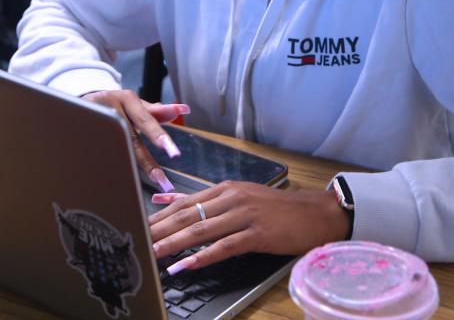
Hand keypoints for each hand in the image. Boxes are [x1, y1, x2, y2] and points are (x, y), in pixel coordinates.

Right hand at [82, 89, 188, 193]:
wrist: (81, 101)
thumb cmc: (114, 104)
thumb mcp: (134, 104)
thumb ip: (156, 111)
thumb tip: (180, 111)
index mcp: (126, 98)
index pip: (145, 120)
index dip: (158, 136)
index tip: (172, 151)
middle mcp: (110, 107)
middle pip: (130, 139)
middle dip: (146, 162)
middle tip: (160, 179)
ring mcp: (95, 120)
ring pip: (114, 147)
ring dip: (127, 166)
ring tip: (140, 183)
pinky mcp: (82, 132)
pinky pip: (99, 151)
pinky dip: (111, 165)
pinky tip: (118, 178)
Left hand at [148, 183, 349, 273]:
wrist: (315, 213)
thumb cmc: (277, 209)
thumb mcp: (238, 196)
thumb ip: (202, 199)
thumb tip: (164, 199)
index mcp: (225, 188)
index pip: (184, 202)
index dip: (159, 215)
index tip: (138, 224)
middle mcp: (232, 198)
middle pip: (188, 215)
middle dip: (160, 229)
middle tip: (137, 239)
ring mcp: (244, 215)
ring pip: (202, 230)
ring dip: (175, 243)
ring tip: (154, 253)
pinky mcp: (258, 234)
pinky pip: (225, 247)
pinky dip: (203, 257)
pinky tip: (187, 265)